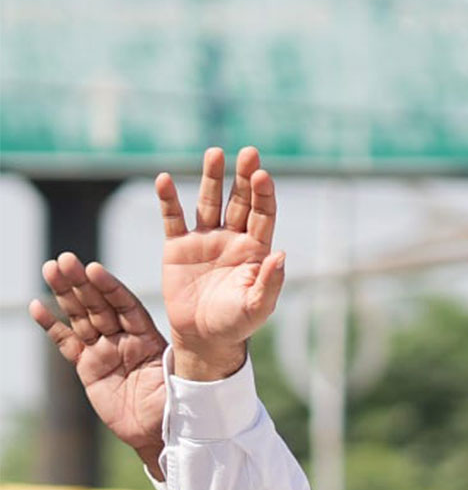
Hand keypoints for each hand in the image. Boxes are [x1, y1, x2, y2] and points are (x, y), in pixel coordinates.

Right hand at [29, 255, 168, 477]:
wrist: (159, 433)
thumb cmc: (176, 405)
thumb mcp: (176, 378)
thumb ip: (168, 360)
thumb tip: (176, 347)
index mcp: (147, 337)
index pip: (126, 305)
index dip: (110, 287)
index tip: (94, 269)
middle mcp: (124, 339)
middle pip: (99, 305)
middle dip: (82, 282)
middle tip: (64, 260)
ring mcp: (104, 351)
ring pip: (81, 317)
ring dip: (65, 294)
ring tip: (50, 269)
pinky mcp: (88, 367)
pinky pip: (67, 343)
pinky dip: (52, 325)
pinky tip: (38, 306)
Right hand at [159, 146, 285, 380]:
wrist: (204, 337)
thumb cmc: (236, 324)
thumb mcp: (257, 307)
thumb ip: (270, 282)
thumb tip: (281, 255)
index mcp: (255, 250)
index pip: (262, 215)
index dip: (263, 195)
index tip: (263, 175)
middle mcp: (232, 239)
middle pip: (239, 201)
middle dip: (243, 177)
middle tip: (248, 153)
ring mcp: (204, 239)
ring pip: (208, 202)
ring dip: (211, 178)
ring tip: (215, 152)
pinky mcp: (177, 246)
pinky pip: (172, 218)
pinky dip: (168, 200)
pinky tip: (163, 180)